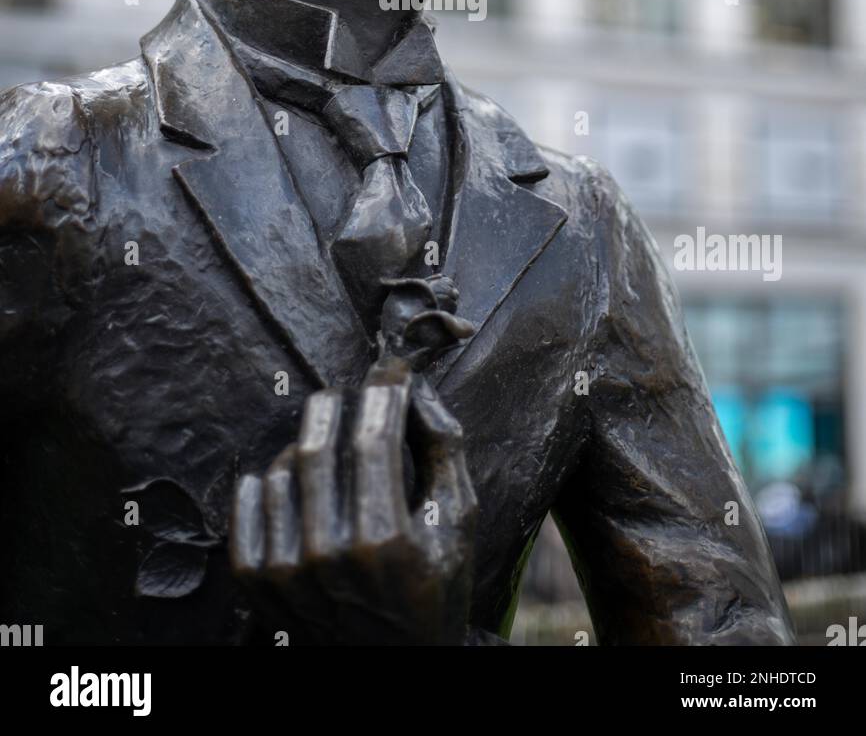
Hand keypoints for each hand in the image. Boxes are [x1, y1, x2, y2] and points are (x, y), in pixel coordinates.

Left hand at [230, 357, 476, 644]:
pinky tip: (293, 478)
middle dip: (336, 403)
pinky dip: (268, 479)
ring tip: (329, 449)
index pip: (372, 440)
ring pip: (281, 468)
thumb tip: (417, 388)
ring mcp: (286, 573)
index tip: (390, 366)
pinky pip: (249, 501)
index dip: (383, 390)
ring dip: (306, 442)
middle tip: (349, 392)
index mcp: (384, 543)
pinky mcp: (256, 582)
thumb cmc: (434, 588)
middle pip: (317, 446)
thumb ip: (444, 448)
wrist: (393, 666)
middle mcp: (327, 558)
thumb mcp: (458, 522)